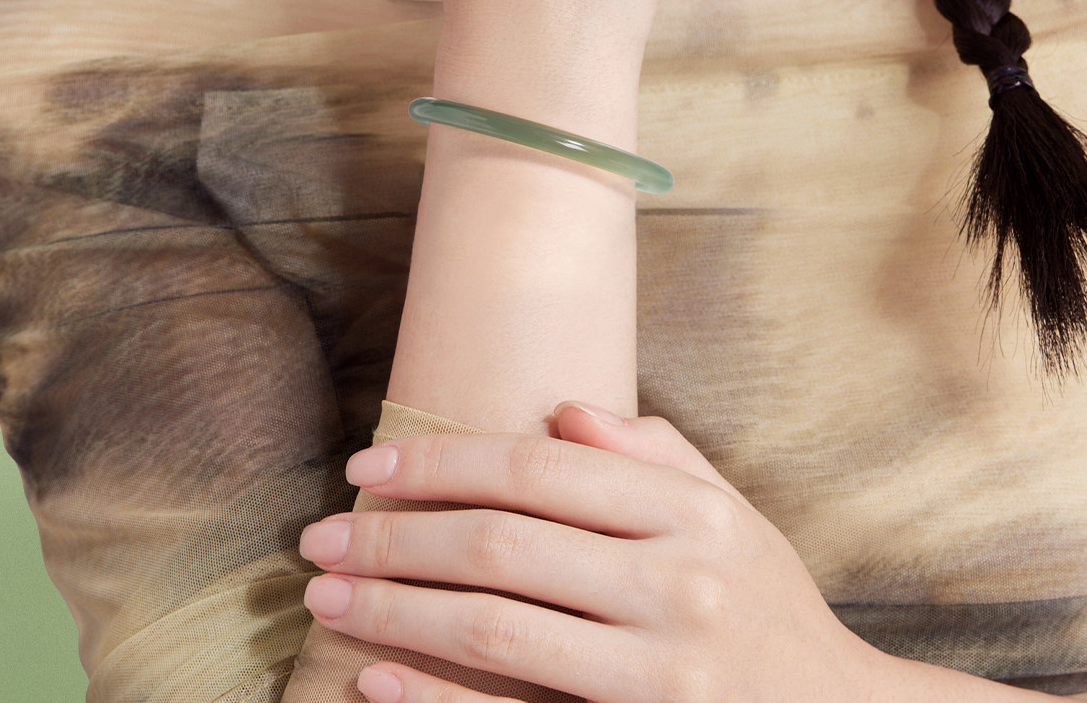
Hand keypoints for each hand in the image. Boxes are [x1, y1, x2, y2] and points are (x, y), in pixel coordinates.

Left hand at [298, 403, 882, 702]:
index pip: (540, 470)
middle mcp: (676, 583)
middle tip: (315, 538)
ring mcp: (660, 671)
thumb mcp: (730, 515)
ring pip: (498, 629)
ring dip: (396, 609)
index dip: (444, 462)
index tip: (367, 466)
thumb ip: (652, 455)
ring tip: (323, 597)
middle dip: (397, 536)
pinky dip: (437, 702)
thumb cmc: (770, 608)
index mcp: (690, 512)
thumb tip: (560, 412)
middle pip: (504, 544)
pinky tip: (371, 681)